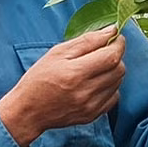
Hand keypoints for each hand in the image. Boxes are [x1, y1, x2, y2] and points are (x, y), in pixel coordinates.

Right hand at [0, 27, 125, 146]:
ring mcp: (90, 106)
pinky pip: (113, 97)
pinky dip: (110, 87)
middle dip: (116, 56)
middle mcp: (85, 91)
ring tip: (96, 67)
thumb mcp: (57, 53)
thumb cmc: (38, 79)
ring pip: (118, 83)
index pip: (111, 56)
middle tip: (105, 51)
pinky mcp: (92, 115)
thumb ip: (86, 40)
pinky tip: (95, 83)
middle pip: (119, 69)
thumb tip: (111, 31)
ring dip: (113, 71)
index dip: (118, 44)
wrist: (28, 111)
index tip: (116, 37)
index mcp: (75, 73)